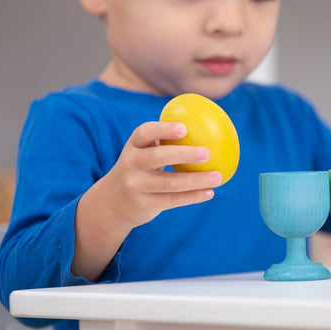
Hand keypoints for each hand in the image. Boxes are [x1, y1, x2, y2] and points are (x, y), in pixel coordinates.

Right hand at [73, 121, 220, 280]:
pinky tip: (210, 192)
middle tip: (207, 153)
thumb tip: (206, 125)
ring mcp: (136, 185)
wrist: (113, 201)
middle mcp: (131, 164)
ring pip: (169, 183)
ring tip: (218, 176)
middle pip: (157, 157)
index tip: (184, 128)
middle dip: (183, 154)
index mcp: (133, 146)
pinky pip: (172, 200)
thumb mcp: (143, 151)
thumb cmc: (140, 168)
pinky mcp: (144, 204)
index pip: (144, 133)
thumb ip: (164, 140)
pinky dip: (193, 196)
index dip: (163, 129)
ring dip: (196, 180)